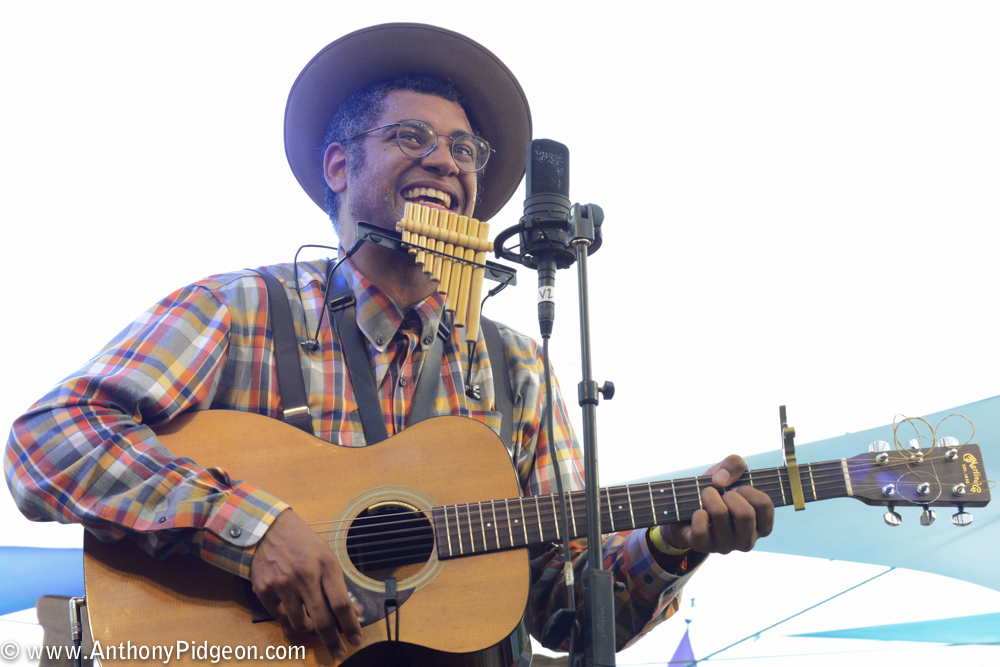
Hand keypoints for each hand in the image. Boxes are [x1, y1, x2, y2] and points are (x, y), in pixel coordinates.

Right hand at [250, 510, 363, 658]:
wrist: (269, 530)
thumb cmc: (304, 545)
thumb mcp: (327, 558)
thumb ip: (339, 586)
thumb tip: (355, 613)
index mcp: (325, 565)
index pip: (341, 603)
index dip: (351, 625)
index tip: (356, 639)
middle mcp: (304, 576)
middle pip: (322, 619)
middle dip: (333, 641)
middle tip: (339, 653)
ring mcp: (282, 584)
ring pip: (300, 623)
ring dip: (310, 629)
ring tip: (314, 626)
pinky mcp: (264, 590)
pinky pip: (281, 618)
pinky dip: (290, 623)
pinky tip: (296, 621)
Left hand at [659, 455, 773, 554]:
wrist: (686, 508)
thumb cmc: (716, 492)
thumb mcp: (729, 472)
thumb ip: (735, 464)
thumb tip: (721, 481)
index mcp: (761, 524)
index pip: (764, 505)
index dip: (748, 490)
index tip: (738, 488)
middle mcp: (747, 539)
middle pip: (745, 513)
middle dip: (729, 494)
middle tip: (721, 493)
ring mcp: (726, 546)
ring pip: (720, 514)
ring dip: (709, 496)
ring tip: (706, 496)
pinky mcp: (704, 547)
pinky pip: (701, 529)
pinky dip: (696, 514)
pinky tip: (698, 513)